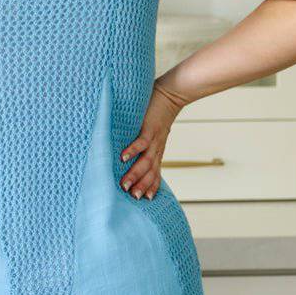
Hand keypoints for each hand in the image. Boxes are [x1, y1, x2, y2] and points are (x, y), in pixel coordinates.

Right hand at [119, 81, 189, 199]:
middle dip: (142, 186)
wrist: (172, 94)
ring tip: (125, 185)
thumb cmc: (158, 113)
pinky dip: (132, 150)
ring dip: (135, 174)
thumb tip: (128, 151)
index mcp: (157, 151)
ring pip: (145, 161)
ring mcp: (153, 139)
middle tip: (133, 198)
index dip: (152, 186)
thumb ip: (144, 142)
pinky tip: (123, 158)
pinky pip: (141, 142)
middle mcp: (156, 148)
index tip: (146, 200)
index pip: (156, 173)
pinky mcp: (149, 128)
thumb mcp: (153, 133)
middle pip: (150, 172)